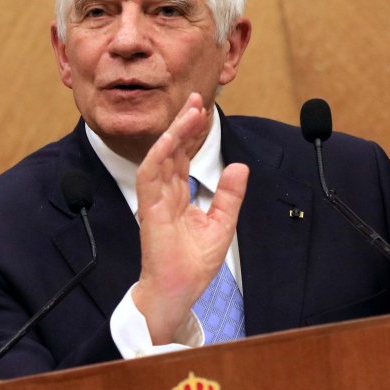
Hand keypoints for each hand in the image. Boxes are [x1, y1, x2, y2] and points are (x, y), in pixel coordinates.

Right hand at [130, 94, 248, 342]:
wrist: (178, 292)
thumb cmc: (192, 264)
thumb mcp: (221, 224)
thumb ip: (229, 195)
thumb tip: (240, 166)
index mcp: (178, 196)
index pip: (184, 156)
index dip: (192, 133)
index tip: (203, 110)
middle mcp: (164, 193)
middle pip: (172, 150)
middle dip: (183, 123)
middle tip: (196, 98)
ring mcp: (155, 200)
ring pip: (161, 156)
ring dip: (174, 132)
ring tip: (189, 111)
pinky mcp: (149, 209)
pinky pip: (150, 175)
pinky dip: (160, 154)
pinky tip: (171, 138)